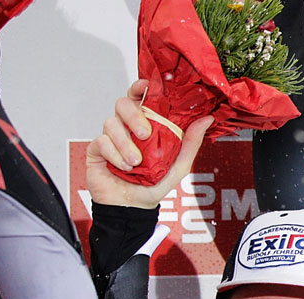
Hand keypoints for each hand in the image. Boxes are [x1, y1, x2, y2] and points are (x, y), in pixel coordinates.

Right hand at [84, 80, 212, 209]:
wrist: (133, 207)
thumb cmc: (154, 185)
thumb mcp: (179, 164)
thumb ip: (191, 142)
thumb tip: (206, 119)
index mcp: (146, 124)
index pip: (139, 97)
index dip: (140, 88)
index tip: (146, 87)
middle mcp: (127, 127)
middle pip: (123, 104)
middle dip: (134, 116)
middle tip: (144, 135)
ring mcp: (110, 137)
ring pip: (111, 123)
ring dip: (126, 144)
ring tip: (136, 163)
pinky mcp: (97, 149)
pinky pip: (101, 141)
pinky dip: (114, 155)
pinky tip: (123, 167)